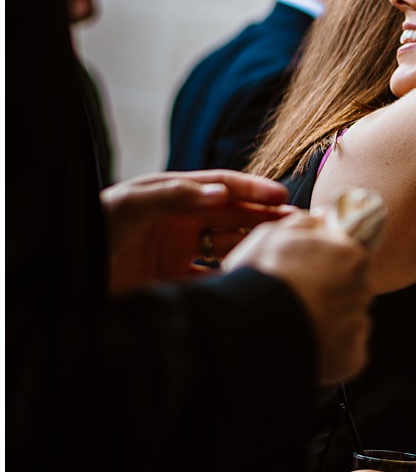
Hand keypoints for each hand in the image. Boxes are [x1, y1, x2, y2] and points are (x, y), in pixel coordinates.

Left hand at [102, 170, 293, 292]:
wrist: (62, 276)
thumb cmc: (93, 228)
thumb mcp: (130, 203)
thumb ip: (175, 194)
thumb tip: (222, 192)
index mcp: (174, 197)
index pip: (223, 188)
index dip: (253, 190)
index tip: (282, 197)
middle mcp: (181, 223)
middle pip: (233, 217)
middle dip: (265, 219)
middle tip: (297, 225)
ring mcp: (178, 254)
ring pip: (228, 248)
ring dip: (254, 248)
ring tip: (282, 253)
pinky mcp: (172, 284)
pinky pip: (211, 281)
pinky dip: (231, 281)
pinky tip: (249, 282)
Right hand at [223, 211, 374, 384]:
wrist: (251, 329)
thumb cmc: (260, 278)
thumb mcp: (273, 234)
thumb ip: (306, 223)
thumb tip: (325, 217)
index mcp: (351, 254)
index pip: (351, 256)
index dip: (328, 265)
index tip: (307, 274)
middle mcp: (363, 287)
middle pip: (351, 288)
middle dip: (330, 294)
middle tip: (296, 300)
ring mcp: (359, 323)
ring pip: (349, 319)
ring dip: (330, 321)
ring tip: (296, 323)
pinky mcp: (353, 356)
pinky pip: (346, 350)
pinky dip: (329, 349)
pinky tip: (306, 345)